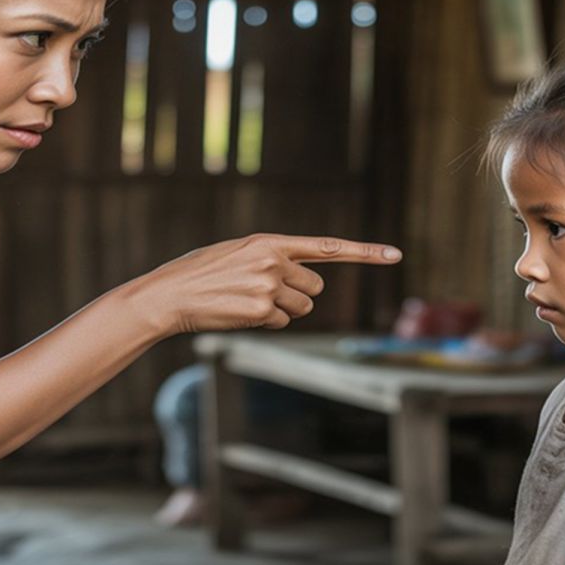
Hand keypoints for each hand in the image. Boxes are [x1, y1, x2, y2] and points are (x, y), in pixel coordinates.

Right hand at [123, 233, 401, 335]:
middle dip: (296, 295)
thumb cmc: (201, 273)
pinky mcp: (262, 311)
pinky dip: (264, 323)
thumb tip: (304, 282)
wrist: (169, 294)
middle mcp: (274, 260)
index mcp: (270, 241)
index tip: (395, 255)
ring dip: (281, 310)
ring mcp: (269, 286)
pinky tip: (238, 314)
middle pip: (315, 288)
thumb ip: (272, 258)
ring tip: (247, 302)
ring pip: (301, 308)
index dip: (365, 252)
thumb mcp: (238, 252)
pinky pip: (280, 323)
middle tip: (263, 292)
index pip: (328, 247)